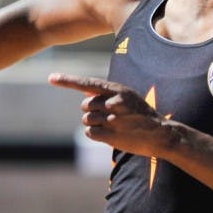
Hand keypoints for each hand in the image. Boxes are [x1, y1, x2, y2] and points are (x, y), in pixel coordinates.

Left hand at [48, 73, 169, 157]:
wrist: (161, 134)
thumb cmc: (140, 114)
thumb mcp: (126, 97)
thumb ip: (106, 93)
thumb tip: (85, 89)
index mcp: (117, 90)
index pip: (87, 83)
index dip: (68, 81)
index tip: (51, 78)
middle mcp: (114, 102)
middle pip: (85, 105)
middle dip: (91, 112)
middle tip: (108, 116)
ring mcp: (112, 119)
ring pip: (86, 120)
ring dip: (94, 124)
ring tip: (112, 126)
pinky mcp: (112, 135)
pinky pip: (90, 133)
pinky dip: (96, 134)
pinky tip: (110, 135)